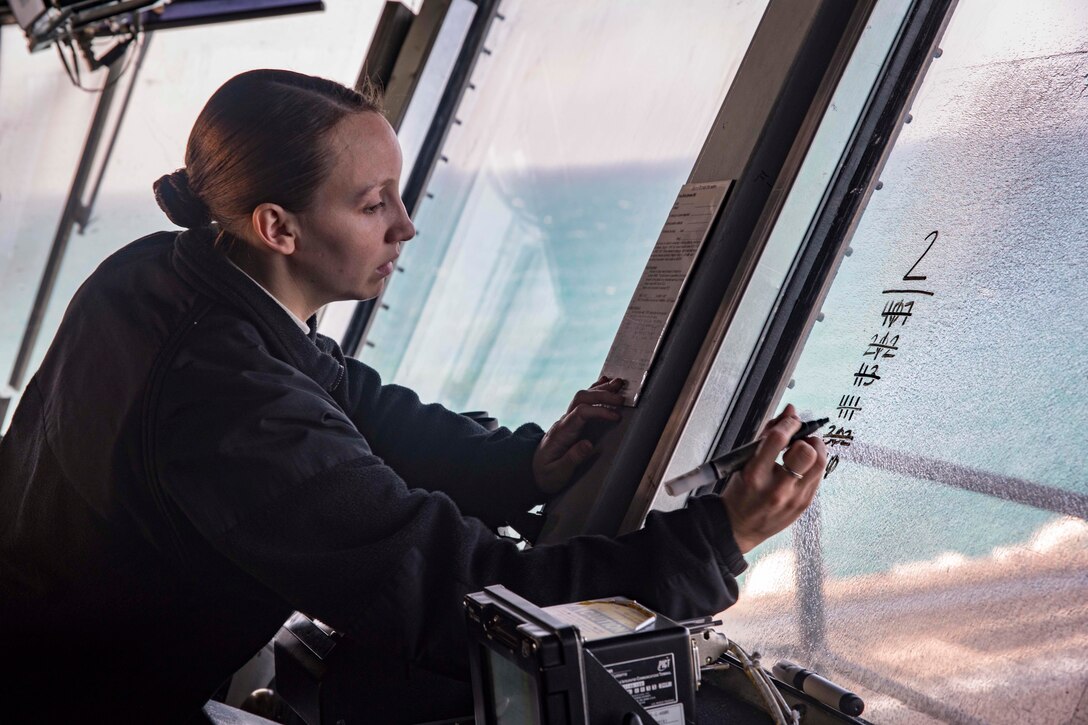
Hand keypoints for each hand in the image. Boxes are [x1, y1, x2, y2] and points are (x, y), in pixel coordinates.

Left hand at [533, 376, 625, 493]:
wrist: (533, 471)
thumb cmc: (547, 473)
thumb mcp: (558, 472)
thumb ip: (572, 459)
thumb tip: (589, 445)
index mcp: (561, 433)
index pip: (580, 413)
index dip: (600, 411)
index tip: (616, 416)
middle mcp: (563, 422)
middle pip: (582, 399)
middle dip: (603, 395)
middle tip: (622, 399)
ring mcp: (566, 419)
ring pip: (583, 396)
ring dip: (601, 389)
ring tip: (619, 383)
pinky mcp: (571, 420)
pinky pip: (583, 401)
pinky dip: (595, 390)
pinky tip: (604, 383)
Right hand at [720, 404, 825, 553]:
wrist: (740, 527)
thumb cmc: (741, 492)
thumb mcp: (745, 461)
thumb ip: (768, 434)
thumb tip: (789, 412)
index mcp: (756, 475)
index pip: (778, 439)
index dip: (789, 423)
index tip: (791, 420)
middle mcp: (777, 488)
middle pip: (807, 453)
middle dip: (807, 438)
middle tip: (801, 438)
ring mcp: (794, 499)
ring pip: (820, 464)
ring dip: (816, 449)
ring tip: (805, 449)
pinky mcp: (805, 505)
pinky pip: (819, 477)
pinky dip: (813, 465)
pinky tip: (803, 465)